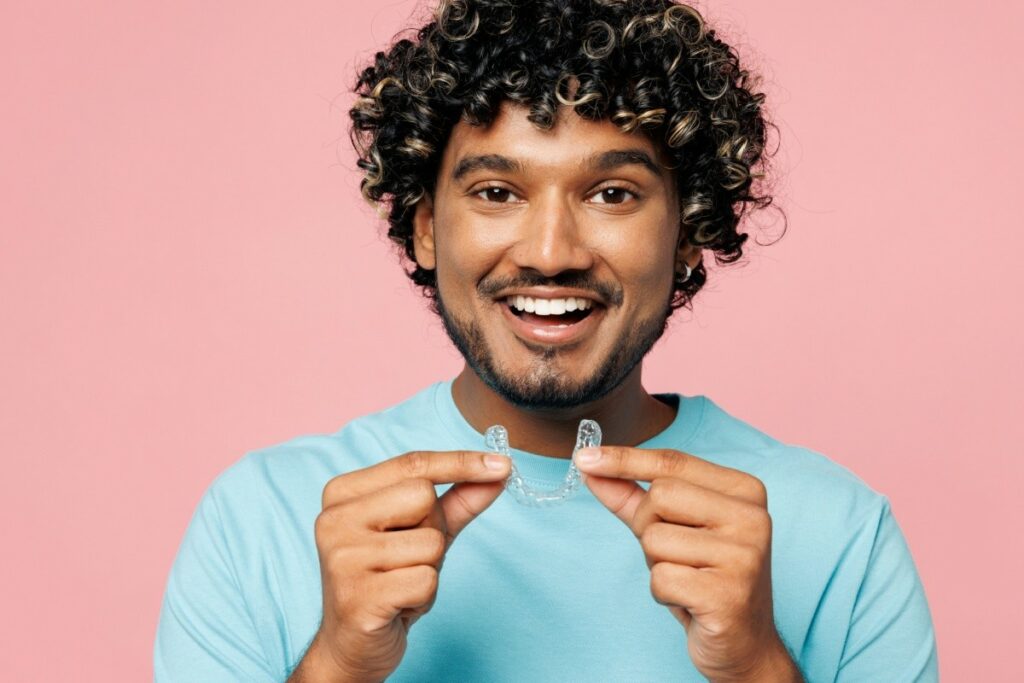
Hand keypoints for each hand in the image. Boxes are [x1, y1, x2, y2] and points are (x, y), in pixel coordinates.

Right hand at [302, 450, 511, 682]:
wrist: (353, 645)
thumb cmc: (388, 580)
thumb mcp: (422, 531)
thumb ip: (457, 500)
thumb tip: (499, 471)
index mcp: (342, 493)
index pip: (412, 464)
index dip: (461, 462)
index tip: (502, 463)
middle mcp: (333, 519)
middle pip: (423, 497)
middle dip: (434, 529)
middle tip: (409, 557)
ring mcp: (342, 558)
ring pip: (430, 543)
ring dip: (429, 568)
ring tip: (401, 583)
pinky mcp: (358, 597)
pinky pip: (426, 581)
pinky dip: (424, 596)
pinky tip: (399, 605)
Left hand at [575, 446, 799, 682]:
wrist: (743, 643)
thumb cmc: (705, 579)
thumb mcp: (670, 529)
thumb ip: (632, 496)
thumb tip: (589, 466)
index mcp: (745, 491)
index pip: (673, 463)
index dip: (624, 459)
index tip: (584, 457)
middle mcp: (752, 517)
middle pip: (659, 496)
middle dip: (647, 527)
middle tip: (674, 555)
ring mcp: (745, 555)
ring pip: (655, 539)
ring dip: (656, 564)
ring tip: (686, 579)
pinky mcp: (729, 594)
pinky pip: (661, 578)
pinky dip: (663, 593)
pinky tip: (690, 601)